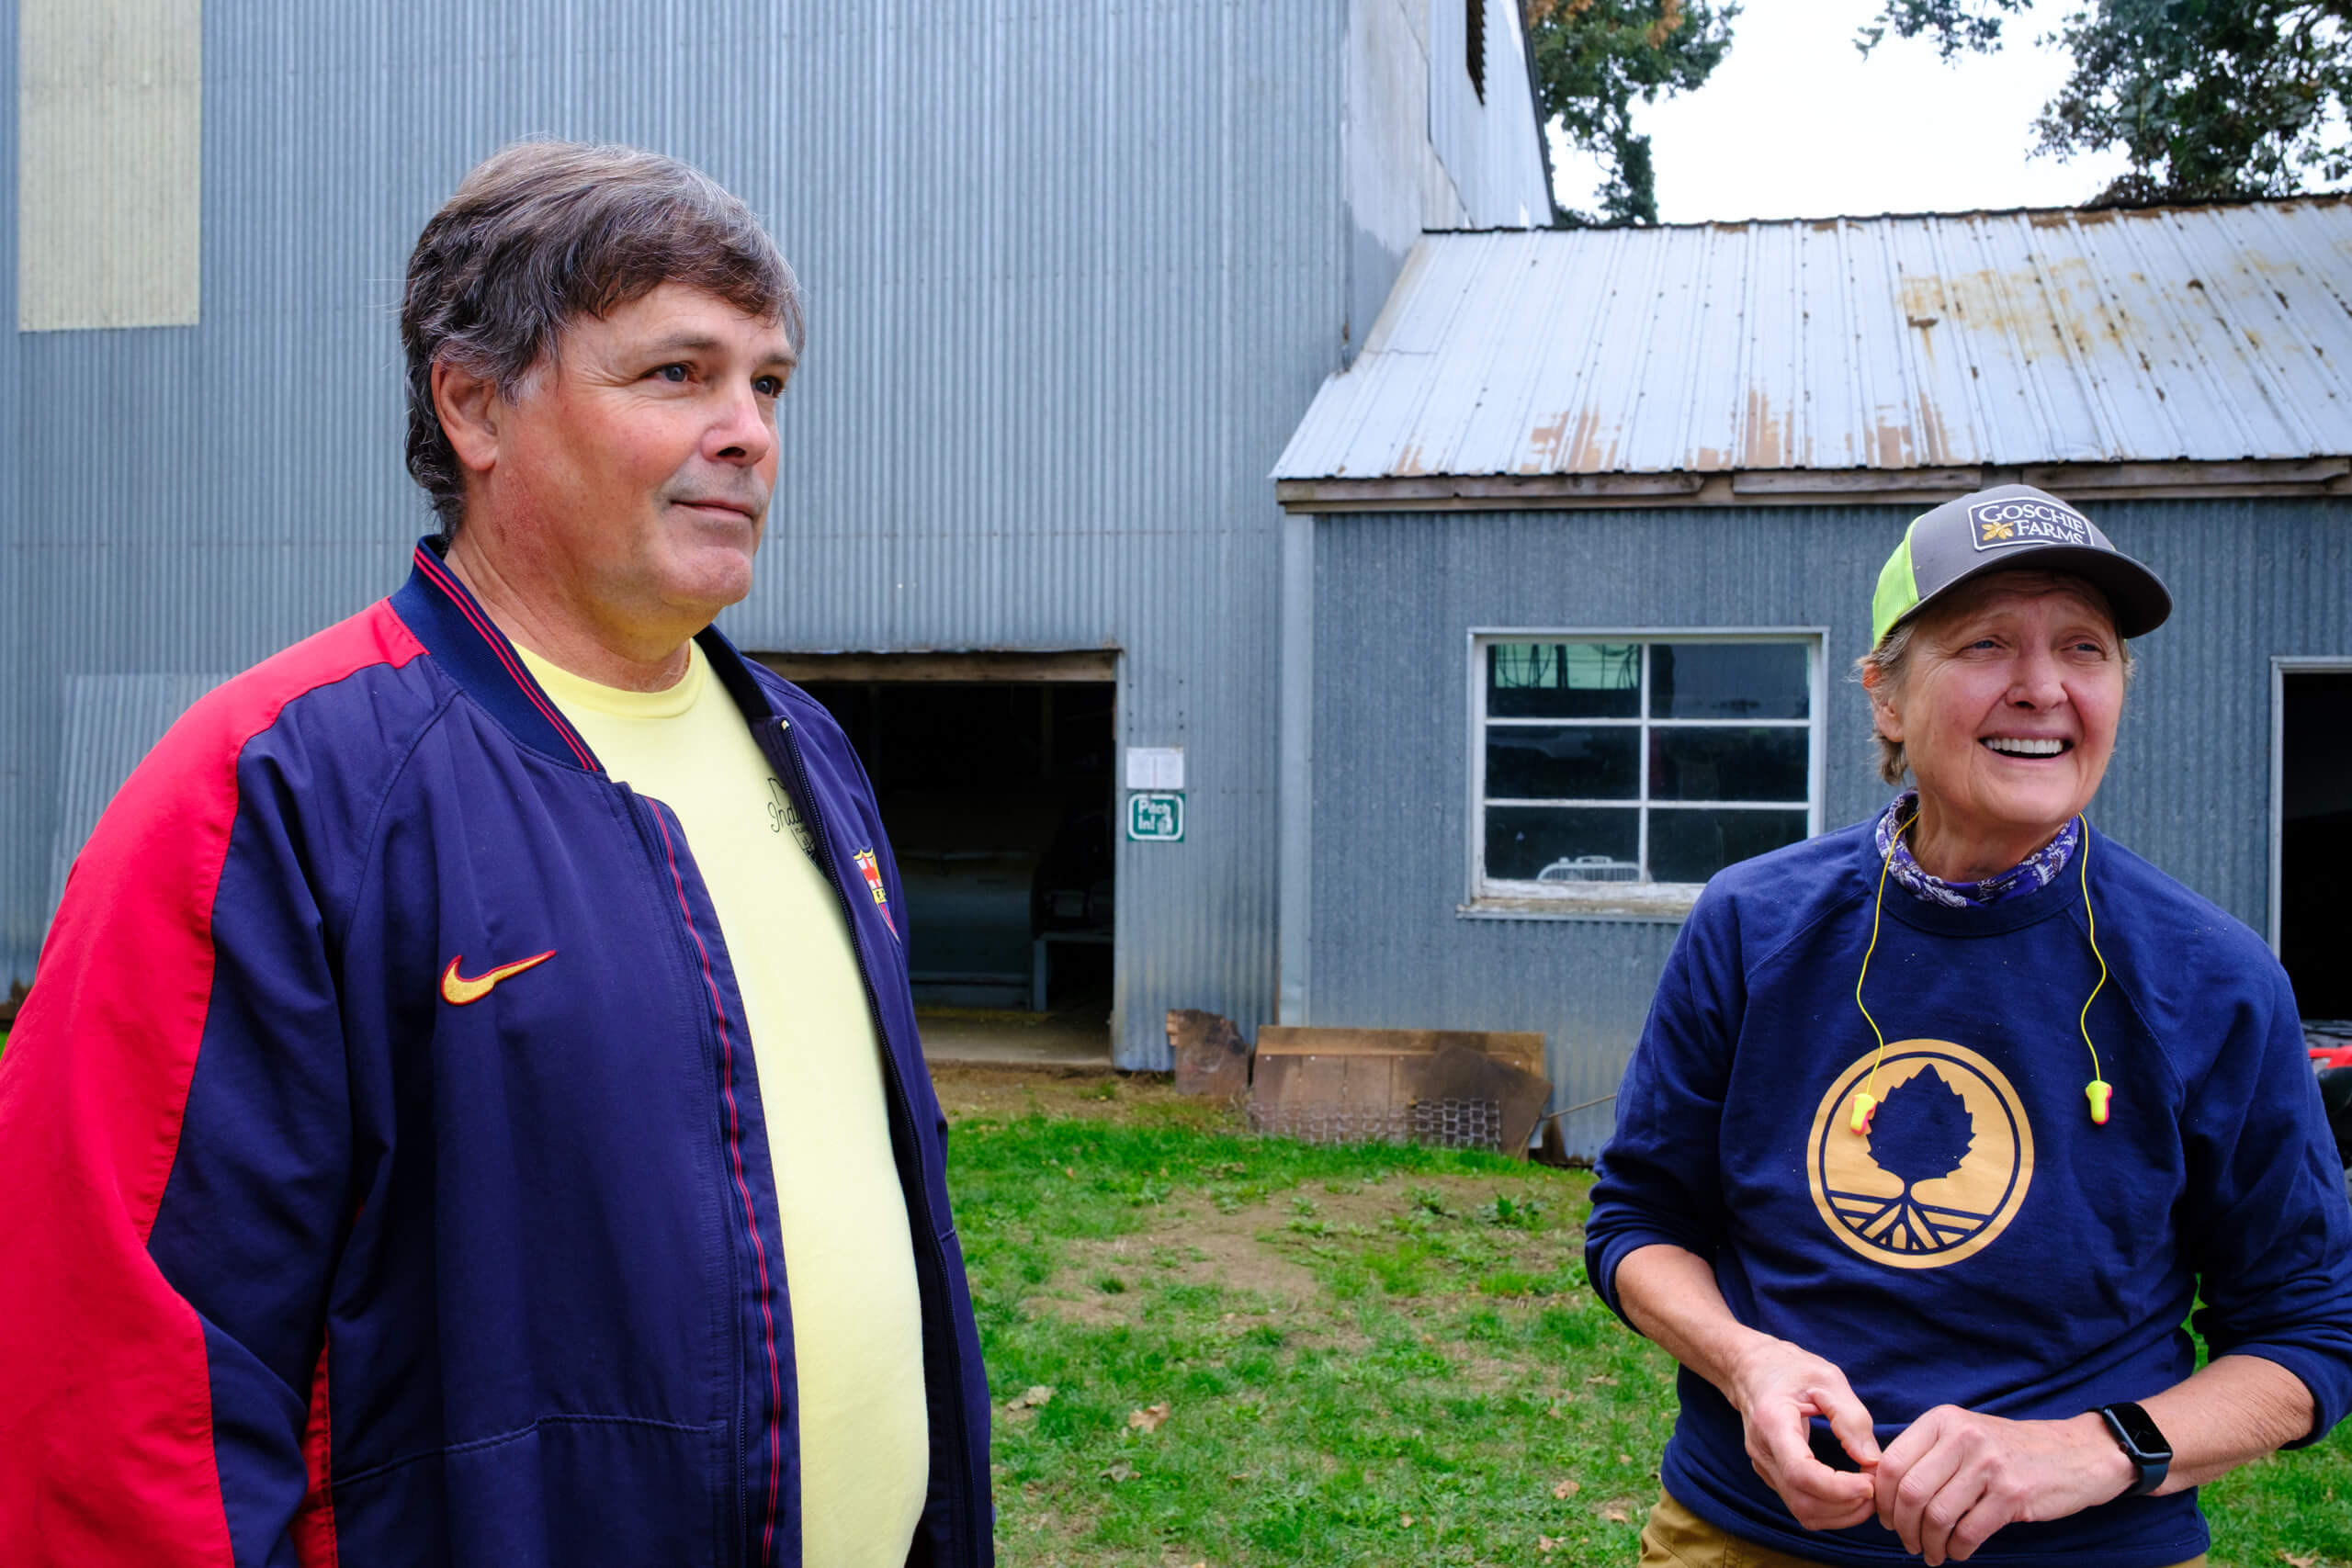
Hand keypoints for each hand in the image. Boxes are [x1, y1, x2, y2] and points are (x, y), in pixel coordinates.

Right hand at [1724, 1335, 1882, 1531]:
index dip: (1838, 1488)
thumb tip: (1872, 1461)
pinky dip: (1832, 1510)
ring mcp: (1765, 1468)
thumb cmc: (1790, 1369)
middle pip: (1803, 1501)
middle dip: (1847, 1506)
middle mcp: (1763, 1452)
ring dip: (1842, 1514)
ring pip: (1803, 1512)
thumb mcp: (1827, 1378)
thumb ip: (1851, 1418)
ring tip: (1868, 1492)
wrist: (1751, 1369)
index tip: (1870, 1483)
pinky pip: (1802, 1506)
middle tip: (1877, 1488)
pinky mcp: (1773, 1477)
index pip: (1800, 1472)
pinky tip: (1851, 1493)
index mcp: (1772, 1422)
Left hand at [1873, 1407, 2133, 1563]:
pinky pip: (1969, 1532)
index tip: (1886, 1519)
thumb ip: (1927, 1454)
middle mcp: (1962, 1436)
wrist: (2077, 1453)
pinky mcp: (2012, 1493)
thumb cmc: (2011, 1450)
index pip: (1893, 1463)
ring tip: (1931, 1553)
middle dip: (1902, 1526)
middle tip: (1907, 1542)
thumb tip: (1883, 1489)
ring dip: (1928, 1543)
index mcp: (1942, 1420)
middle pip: (1910, 1492)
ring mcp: (1988, 1464)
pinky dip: (1956, 1550)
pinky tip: (1957, 1552)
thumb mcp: (1964, 1434)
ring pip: (1937, 1516)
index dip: (1883, 1499)